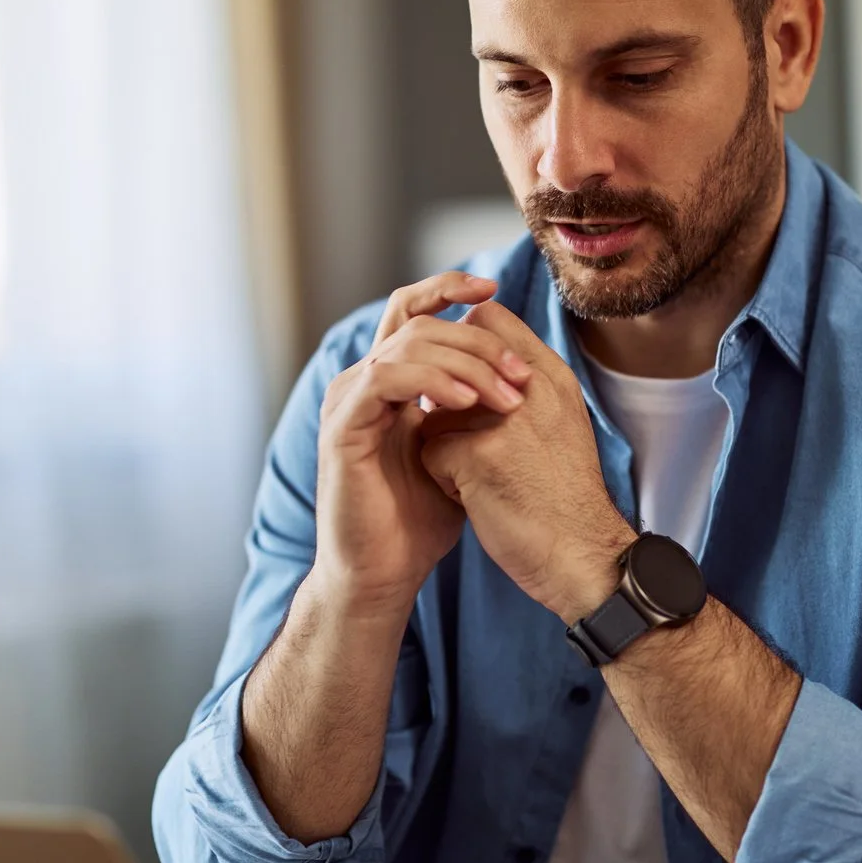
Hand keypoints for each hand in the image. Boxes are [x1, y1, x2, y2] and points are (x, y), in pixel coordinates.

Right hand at [312, 272, 532, 616]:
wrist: (383, 573)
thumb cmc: (419, 519)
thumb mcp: (457, 450)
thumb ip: (469, 410)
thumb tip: (511, 374)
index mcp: (387, 380)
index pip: (412, 312)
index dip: (448, 289)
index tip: (494, 290)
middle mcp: (362, 381)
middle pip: (418, 322)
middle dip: (477, 340)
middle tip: (520, 373)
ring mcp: (348, 400)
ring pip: (407, 345)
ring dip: (465, 363)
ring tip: (505, 395)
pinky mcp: (342, 426)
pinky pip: (386, 378)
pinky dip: (431, 381)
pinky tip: (465, 402)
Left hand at [419, 303, 634, 622]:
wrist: (584, 558)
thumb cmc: (565, 499)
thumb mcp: (559, 425)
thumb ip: (523, 389)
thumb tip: (468, 365)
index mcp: (551, 376)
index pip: (489, 318)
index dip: (463, 346)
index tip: (462, 385)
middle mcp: (530, 388)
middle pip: (456, 359)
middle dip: (445, 396)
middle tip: (461, 436)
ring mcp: (503, 420)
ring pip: (435, 408)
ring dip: (442, 441)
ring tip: (475, 475)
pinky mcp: (477, 456)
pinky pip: (429, 451)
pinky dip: (441, 478)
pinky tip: (472, 499)